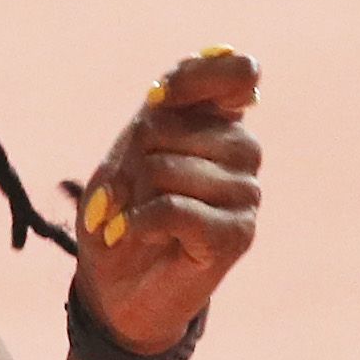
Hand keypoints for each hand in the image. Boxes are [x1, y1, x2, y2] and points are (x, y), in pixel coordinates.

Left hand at [69, 48, 261, 354]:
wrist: (114, 287)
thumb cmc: (119, 212)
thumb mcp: (127, 153)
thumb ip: (156, 118)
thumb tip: (163, 98)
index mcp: (220, 120)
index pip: (238, 71)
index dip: (192, 79)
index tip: (155, 100)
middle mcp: (242, 151)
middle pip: (177, 125)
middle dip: (134, 158)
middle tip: (130, 190)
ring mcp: (246, 193)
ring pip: (170, 168)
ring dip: (134, 195)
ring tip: (134, 216)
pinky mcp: (238, 235)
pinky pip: (175, 209)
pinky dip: (138, 222)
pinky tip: (131, 234)